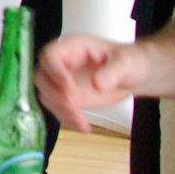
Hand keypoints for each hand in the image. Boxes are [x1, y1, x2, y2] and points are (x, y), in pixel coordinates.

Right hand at [35, 33, 149, 132]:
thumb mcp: (126, 63)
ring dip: (61, 110)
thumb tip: (98, 84)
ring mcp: (63, 81)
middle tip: (74, 105)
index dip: (54, 70)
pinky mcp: (67, 97)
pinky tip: (83, 126)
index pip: (50, 54)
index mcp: (73, 47)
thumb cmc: (129, 62)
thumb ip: (113, 72)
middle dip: (55, 94)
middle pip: (42, 76)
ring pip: (47, 95)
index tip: (69, 87)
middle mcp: (63, 63)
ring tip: (82, 122)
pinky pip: (58, 108)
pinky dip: (68, 119)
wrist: (132, 76)